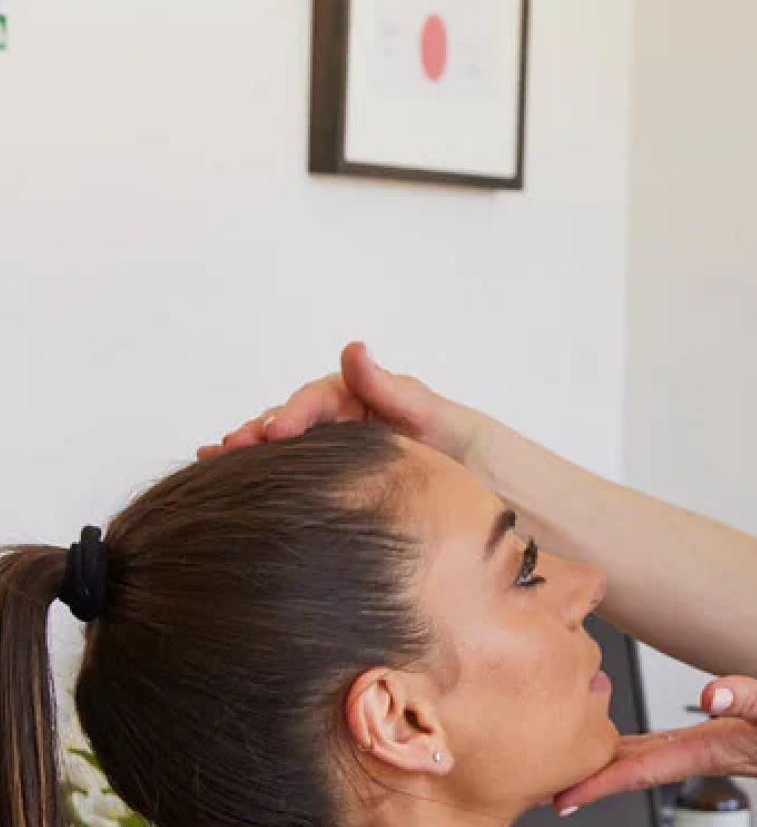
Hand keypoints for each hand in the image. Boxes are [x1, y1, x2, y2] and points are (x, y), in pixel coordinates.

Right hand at [199, 342, 479, 462]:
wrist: (474, 477)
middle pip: (288, 419)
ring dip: (246, 450)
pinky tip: (215, 471)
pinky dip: (250, 467)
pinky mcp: (322, 471)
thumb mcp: (428, 411)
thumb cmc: (455, 438)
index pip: (316, 400)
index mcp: (356, 396)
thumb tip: (354, 348)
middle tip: (231, 448)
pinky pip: (283, 466)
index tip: (275, 431)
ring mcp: (326, 444)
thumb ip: (390, 387)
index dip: (293, 412)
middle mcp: (335, 417)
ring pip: (278, 444)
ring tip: (213, 459)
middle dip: (258, 432)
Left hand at [553, 677, 756, 815]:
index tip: (558, 797)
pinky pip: (673, 745)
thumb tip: (714, 692)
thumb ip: (755, 697)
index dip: (597, 782)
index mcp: (717, 745)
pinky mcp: (732, 737)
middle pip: (637, 768)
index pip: (644, 767)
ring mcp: (720, 747)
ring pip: (652, 757)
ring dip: (612, 762)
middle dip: (591, 778)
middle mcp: (711, 750)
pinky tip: (631, 738)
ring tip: (573, 760)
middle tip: (546, 784)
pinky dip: (643, 745)